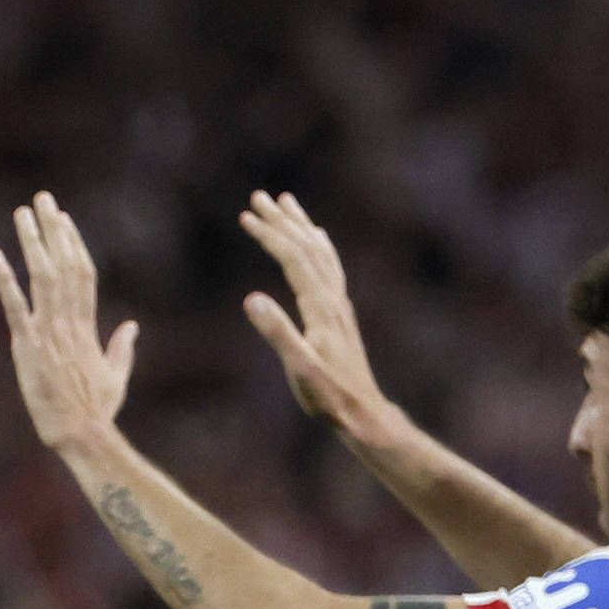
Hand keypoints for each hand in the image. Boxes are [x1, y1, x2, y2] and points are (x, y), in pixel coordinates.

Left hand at [0, 192, 137, 457]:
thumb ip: (123, 348)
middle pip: (64, 263)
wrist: (82, 433)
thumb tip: (133, 326)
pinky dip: (4, 279)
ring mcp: (48, 331)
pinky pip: (14, 306)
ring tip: (22, 213)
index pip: (83, 273)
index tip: (64, 220)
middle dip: (53, 229)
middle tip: (42, 199)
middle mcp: (69, 321)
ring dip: (32, 242)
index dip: (73, 243)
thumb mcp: (116, 376)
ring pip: (42, 276)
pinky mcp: (28, 346)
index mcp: (88, 325)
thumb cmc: (97, 410)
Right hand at [239, 189, 403, 448]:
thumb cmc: (327, 395)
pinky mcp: (339, 314)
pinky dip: (319, 247)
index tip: (246, 216)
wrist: (361, 411)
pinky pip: (329, 268)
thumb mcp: (299, 367)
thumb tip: (251, 298)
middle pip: (307, 247)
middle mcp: (332, 298)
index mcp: (320, 306)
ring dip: (301, 227)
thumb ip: (277, 332)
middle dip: (282, 221)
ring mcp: (338, 304)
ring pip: (320, 253)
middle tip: (258, 197)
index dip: (269, 235)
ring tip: (286, 204)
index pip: (293, 258)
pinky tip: (316, 240)